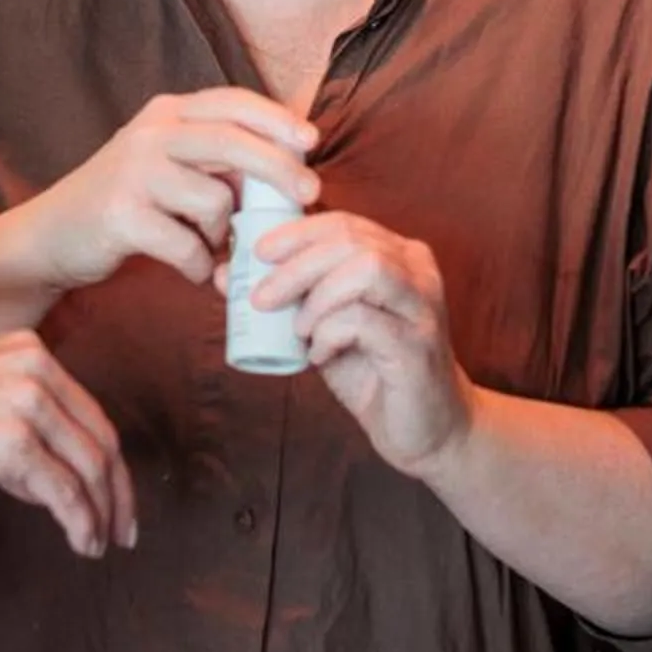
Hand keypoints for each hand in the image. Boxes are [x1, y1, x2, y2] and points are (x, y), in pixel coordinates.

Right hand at [0, 332, 138, 558]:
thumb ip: (22, 426)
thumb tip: (60, 479)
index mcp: (28, 349)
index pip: (90, 412)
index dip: (111, 462)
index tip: (118, 499)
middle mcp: (33, 365)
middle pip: (99, 439)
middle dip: (118, 492)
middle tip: (124, 531)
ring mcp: (23, 400)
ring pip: (89, 469)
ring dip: (102, 514)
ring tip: (102, 544)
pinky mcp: (10, 441)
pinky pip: (64, 492)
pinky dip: (81, 523)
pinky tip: (82, 545)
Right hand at [8, 89, 317, 291]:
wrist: (51, 236)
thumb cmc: (125, 202)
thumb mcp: (166, 164)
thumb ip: (215, 161)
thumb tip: (286, 174)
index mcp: (166, 114)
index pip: (231, 103)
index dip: (276, 118)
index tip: (311, 141)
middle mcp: (149, 135)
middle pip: (232, 142)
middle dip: (279, 168)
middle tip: (309, 194)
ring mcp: (133, 173)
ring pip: (215, 200)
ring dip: (225, 234)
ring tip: (211, 247)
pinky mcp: (122, 215)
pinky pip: (187, 245)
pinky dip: (200, 265)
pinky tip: (192, 269)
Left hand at [244, 212, 475, 476]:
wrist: (427, 429)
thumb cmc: (374, 372)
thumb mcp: (325, 328)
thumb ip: (287, 299)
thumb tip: (224, 274)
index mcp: (397, 255)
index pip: (343, 222)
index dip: (295, 232)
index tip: (257, 253)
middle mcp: (416, 270)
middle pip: (350, 239)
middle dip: (295, 264)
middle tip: (260, 298)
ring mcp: (421, 305)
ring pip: (364, 267)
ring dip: (316, 296)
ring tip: (298, 329)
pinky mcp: (418, 343)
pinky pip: (364, 319)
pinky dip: (329, 332)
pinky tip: (319, 354)